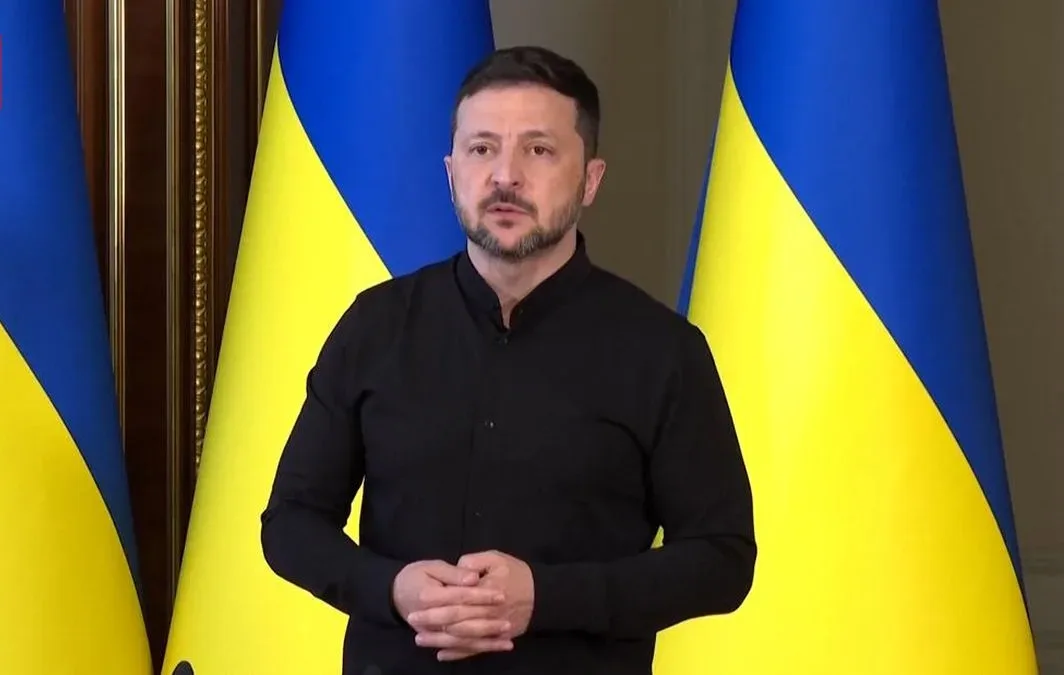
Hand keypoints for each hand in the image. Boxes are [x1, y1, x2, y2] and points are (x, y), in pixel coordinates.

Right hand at [392, 559, 511, 657]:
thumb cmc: (417, 575)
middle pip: (460, 621)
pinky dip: (476, 649)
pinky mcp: (435, 639)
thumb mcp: (433, 566)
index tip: (501, 594)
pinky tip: (494, 647)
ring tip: (507, 637)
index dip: (480, 595)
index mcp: (427, 596)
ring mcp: (431, 632)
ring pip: (461, 639)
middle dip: (486, 622)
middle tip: (508, 620)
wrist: (396, 593)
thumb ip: (453, 573)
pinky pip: (457, 648)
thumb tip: (473, 578)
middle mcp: (428, 618)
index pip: (458, 597)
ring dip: (485, 640)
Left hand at [406, 550, 534, 661]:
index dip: (435, 603)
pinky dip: (458, 654)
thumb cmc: (517, 574)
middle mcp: (489, 613)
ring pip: (463, 638)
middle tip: (413, 622)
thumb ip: (474, 562)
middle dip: (432, 623)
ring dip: (440, 641)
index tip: (416, 603)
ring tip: (421, 640)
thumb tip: (458, 569)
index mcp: (486, 591)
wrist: (543, 595)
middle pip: (457, 621)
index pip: (456, 599)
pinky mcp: (496, 639)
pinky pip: (475, 649)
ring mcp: (493, 629)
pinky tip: (442, 654)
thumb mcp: (497, 559)